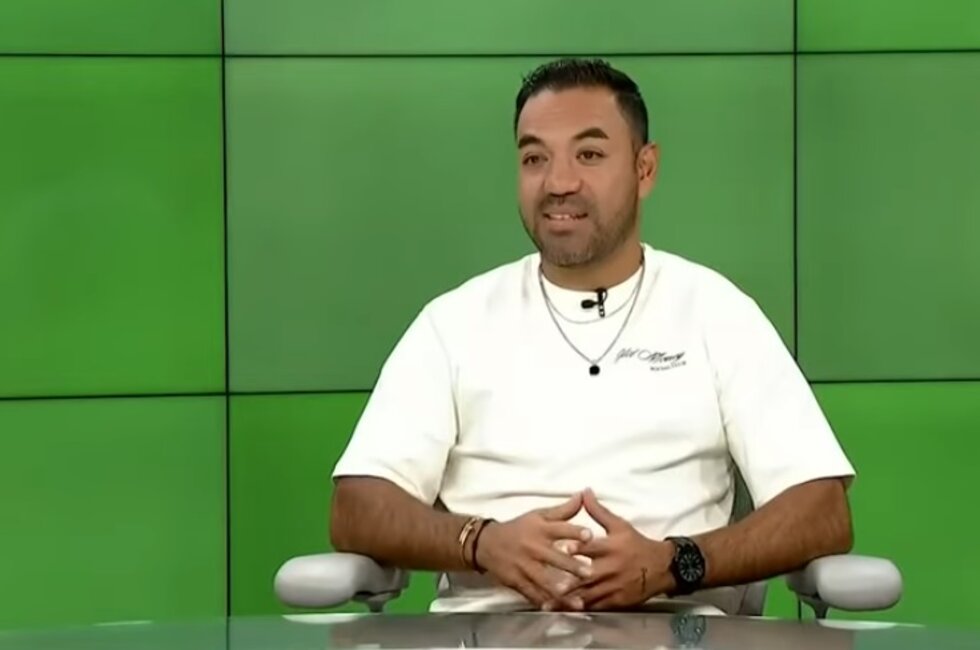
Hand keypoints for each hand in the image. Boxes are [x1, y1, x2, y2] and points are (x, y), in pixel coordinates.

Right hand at [475, 493, 593, 608]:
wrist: (487, 543)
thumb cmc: (519, 528)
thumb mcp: (538, 515)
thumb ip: (563, 510)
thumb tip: (583, 495)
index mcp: (540, 528)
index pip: (559, 528)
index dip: (574, 532)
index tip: (590, 536)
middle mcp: (533, 547)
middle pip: (554, 557)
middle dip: (571, 565)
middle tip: (590, 573)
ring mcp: (524, 566)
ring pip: (544, 579)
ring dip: (560, 590)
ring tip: (577, 601)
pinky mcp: (516, 580)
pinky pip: (530, 593)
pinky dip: (542, 601)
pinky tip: (554, 609)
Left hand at [561, 489, 675, 610]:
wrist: (661, 568)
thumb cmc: (636, 544)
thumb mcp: (619, 525)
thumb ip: (598, 511)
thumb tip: (584, 491)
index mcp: (611, 547)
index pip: (592, 548)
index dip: (577, 548)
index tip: (562, 548)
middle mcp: (611, 568)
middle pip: (587, 576)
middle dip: (569, 581)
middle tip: (551, 584)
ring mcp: (613, 587)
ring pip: (588, 595)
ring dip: (569, 599)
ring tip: (549, 603)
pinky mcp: (616, 601)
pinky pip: (596, 606)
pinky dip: (581, 609)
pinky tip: (565, 611)